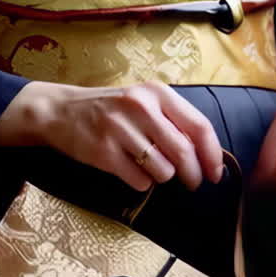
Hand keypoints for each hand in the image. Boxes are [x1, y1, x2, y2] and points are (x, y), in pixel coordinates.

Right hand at [0, 80, 223, 190]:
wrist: (60, 111)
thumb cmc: (111, 110)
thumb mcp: (143, 102)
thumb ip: (174, 121)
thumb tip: (208, 156)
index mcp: (156, 93)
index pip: (199, 126)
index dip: (212, 155)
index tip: (215, 174)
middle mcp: (140, 107)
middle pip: (183, 152)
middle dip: (192, 175)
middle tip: (192, 183)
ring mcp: (120, 129)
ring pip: (163, 170)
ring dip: (163, 177)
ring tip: (152, 170)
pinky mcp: (103, 152)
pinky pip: (139, 180)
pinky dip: (141, 182)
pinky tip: (131, 171)